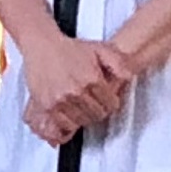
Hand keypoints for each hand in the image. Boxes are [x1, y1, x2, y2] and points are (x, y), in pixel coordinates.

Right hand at [20, 37, 134, 145]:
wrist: (43, 46)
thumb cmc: (68, 48)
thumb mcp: (100, 49)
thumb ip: (118, 63)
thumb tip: (128, 77)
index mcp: (91, 78)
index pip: (111, 104)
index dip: (111, 102)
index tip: (108, 100)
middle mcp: (76, 91)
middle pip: (97, 115)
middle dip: (99, 110)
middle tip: (95, 103)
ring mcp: (61, 100)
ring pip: (81, 122)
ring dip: (84, 117)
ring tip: (82, 107)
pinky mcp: (48, 106)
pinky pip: (63, 125)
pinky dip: (68, 123)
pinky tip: (70, 115)